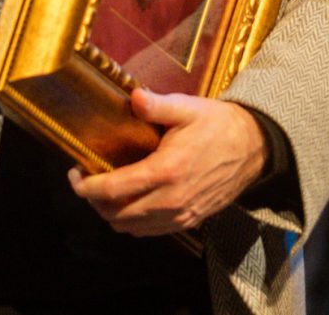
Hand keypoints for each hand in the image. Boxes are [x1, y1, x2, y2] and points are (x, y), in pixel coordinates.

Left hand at [67, 89, 269, 235]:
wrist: (254, 148)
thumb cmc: (218, 125)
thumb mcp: (188, 108)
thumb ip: (157, 104)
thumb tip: (133, 96)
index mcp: (166, 171)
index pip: (112, 190)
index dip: (85, 187)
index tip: (75, 173)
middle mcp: (170, 200)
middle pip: (115, 215)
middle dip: (94, 201)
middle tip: (87, 180)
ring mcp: (180, 215)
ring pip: (130, 228)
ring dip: (111, 213)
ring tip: (106, 191)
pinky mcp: (189, 221)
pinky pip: (149, 232)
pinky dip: (132, 222)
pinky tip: (130, 201)